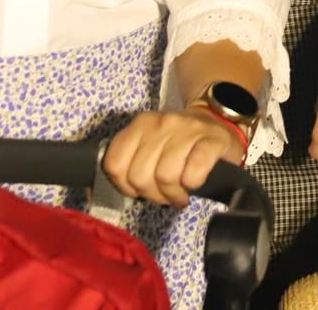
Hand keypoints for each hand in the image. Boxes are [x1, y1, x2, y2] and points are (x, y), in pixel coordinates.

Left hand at [102, 109, 243, 208]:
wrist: (218, 122)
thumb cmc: (178, 143)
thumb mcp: (148, 144)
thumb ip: (127, 162)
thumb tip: (99, 190)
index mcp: (140, 125)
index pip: (115, 165)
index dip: (125, 186)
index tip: (138, 189)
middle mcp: (161, 123)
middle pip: (140, 176)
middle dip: (152, 194)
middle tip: (164, 194)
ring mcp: (188, 130)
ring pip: (166, 177)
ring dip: (173, 194)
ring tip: (180, 193)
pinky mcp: (212, 141)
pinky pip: (193, 172)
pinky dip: (192, 184)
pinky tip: (194, 183)